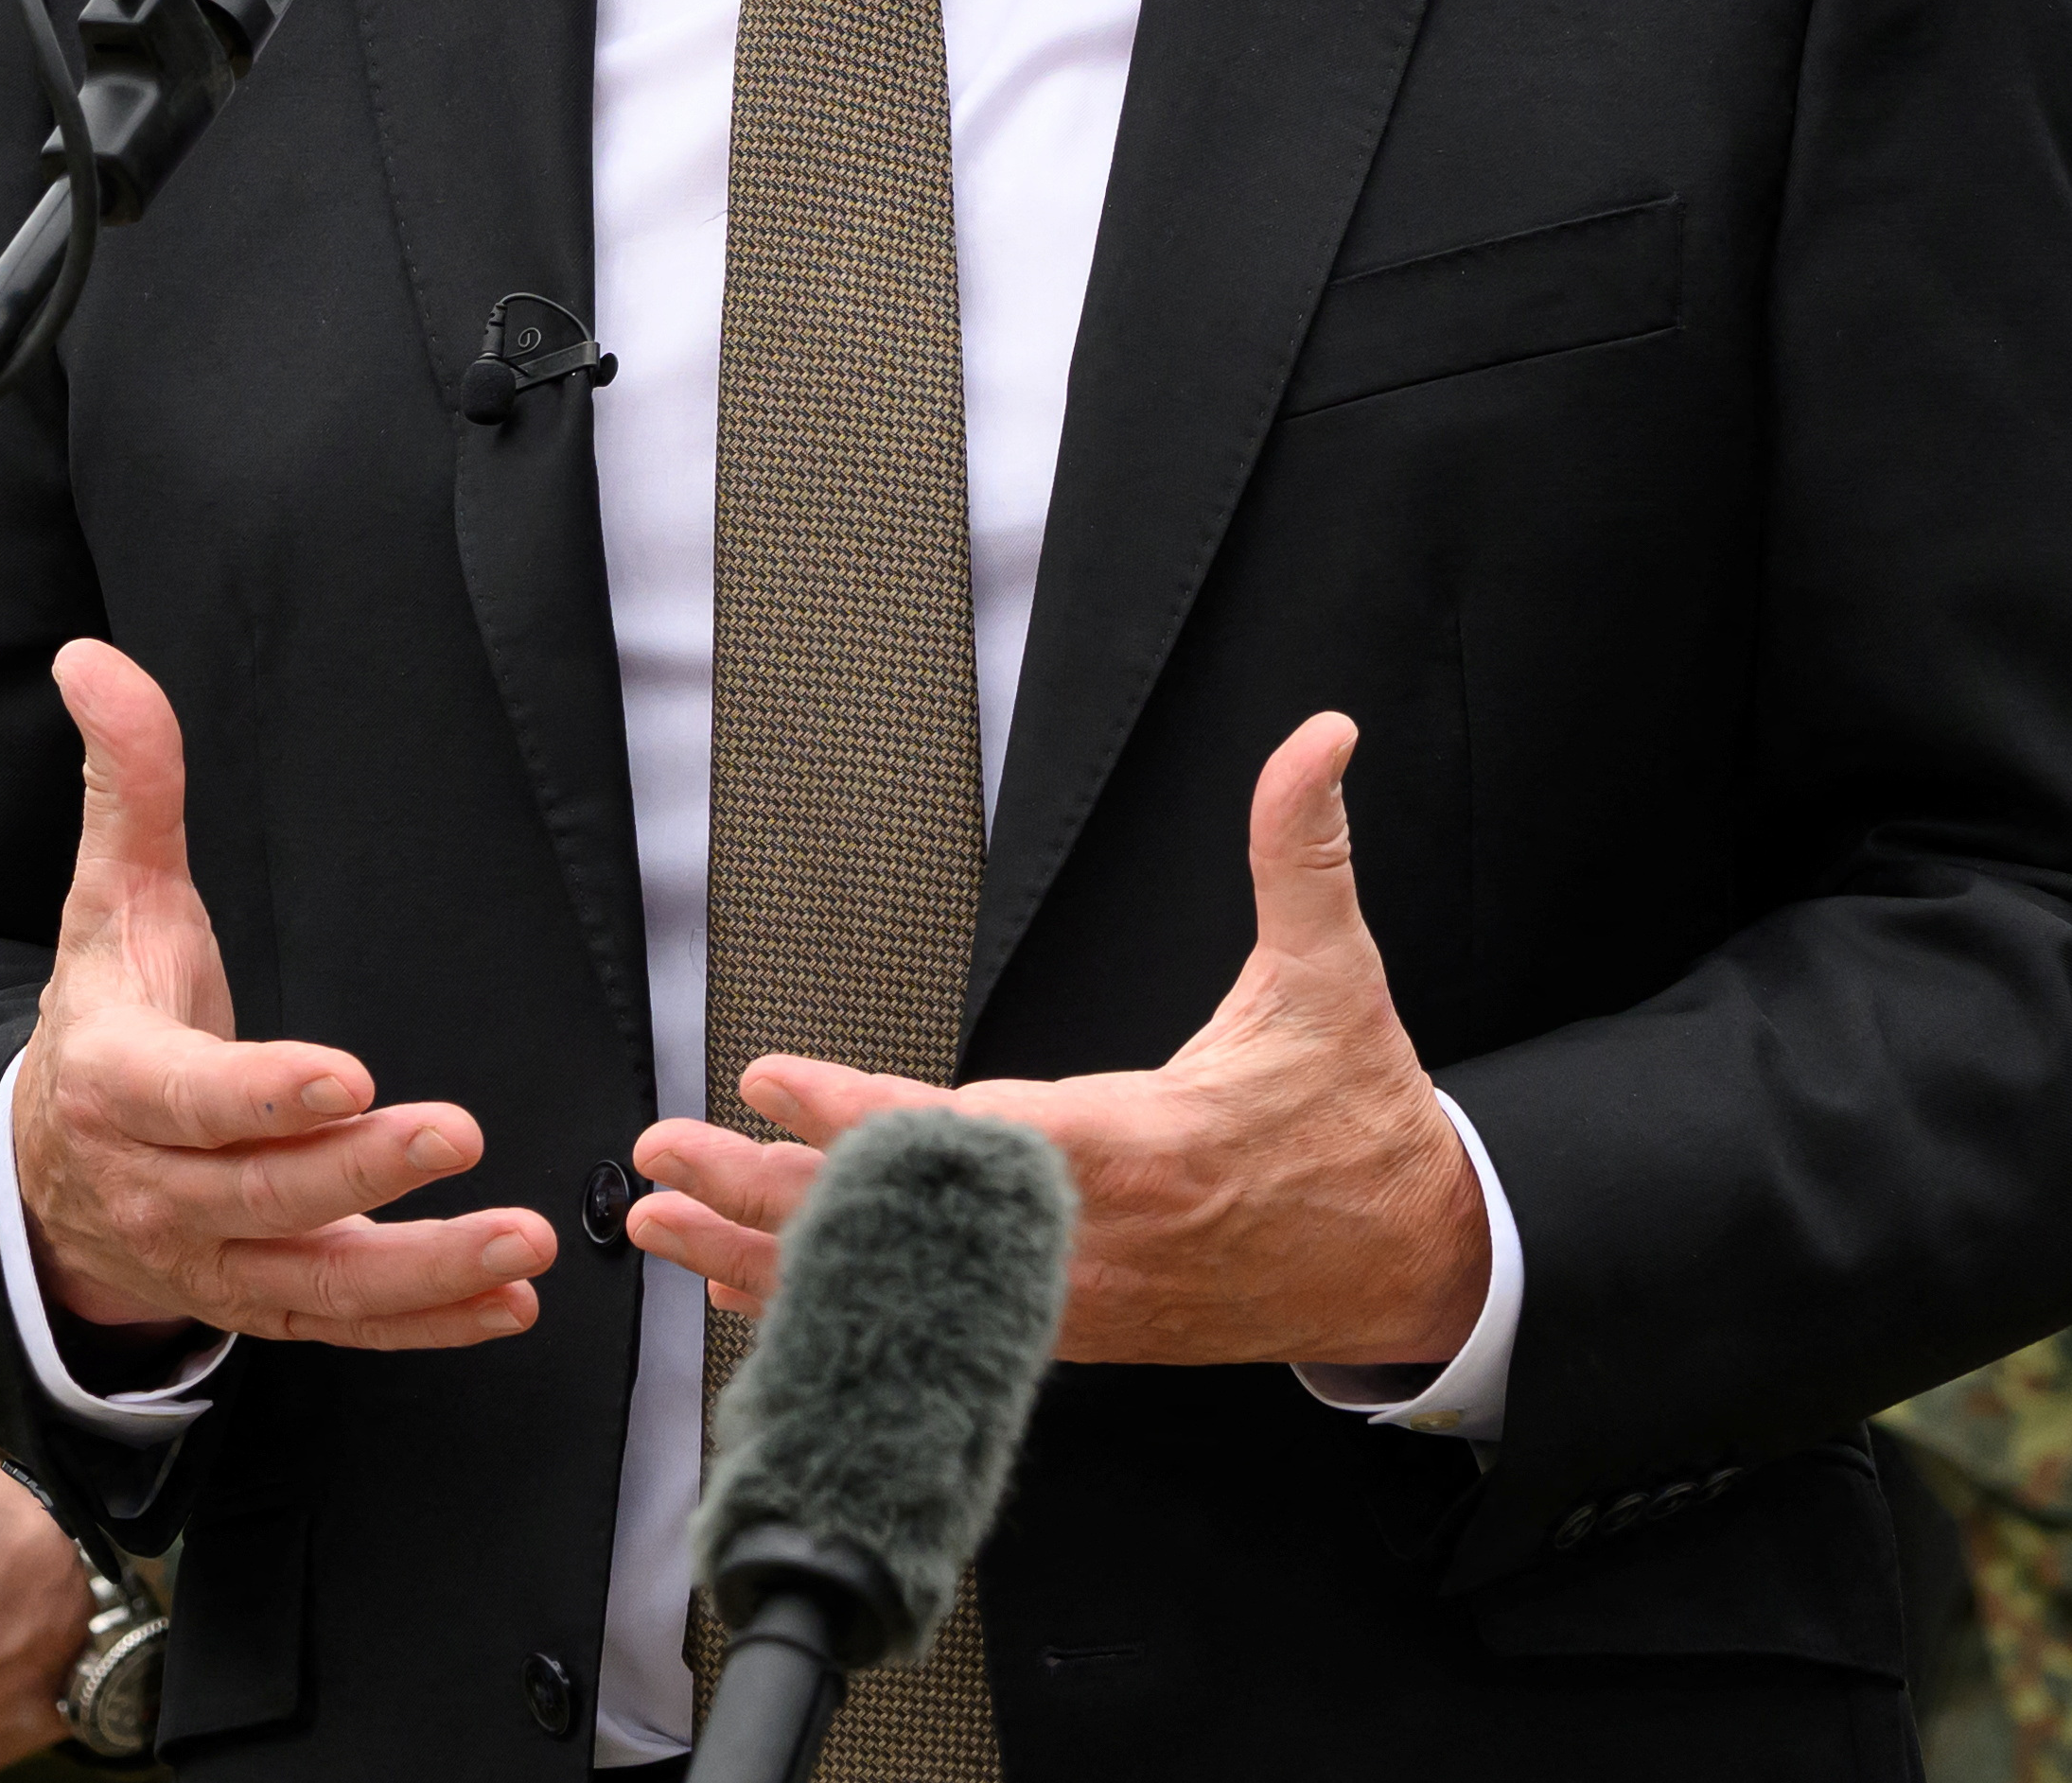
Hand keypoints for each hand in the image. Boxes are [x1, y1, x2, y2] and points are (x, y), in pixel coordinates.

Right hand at [5, 638, 550, 1343]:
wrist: (44, 1171)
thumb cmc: (105, 1015)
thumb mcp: (107, 899)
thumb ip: (126, 785)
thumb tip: (92, 660)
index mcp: (117, 1082)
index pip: (191, 1098)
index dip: (265, 1093)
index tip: (350, 1076)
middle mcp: (156, 1189)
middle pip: (261, 1195)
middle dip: (361, 1172)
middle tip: (461, 1135)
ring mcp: (207, 1261)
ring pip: (311, 1284)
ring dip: (420, 1273)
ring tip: (521, 1249)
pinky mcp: (255, 1303)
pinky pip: (340, 1328)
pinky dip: (424, 1325)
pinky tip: (507, 1305)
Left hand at [630, 712, 1488, 1367]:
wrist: (1408, 1256)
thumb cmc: (1358, 1117)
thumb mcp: (1337, 975)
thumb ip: (1304, 850)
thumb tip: (1319, 736)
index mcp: (1144, 1147)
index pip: (977, 1136)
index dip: (867, 1113)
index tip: (772, 1076)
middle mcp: (1094, 1241)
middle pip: (903, 1227)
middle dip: (770, 1192)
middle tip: (663, 1158)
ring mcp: (1074, 1300)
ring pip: (897, 1288)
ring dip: (767, 1256)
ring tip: (662, 1223)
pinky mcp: (1069, 1333)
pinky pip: (926, 1322)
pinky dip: (830, 1303)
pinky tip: (747, 1284)